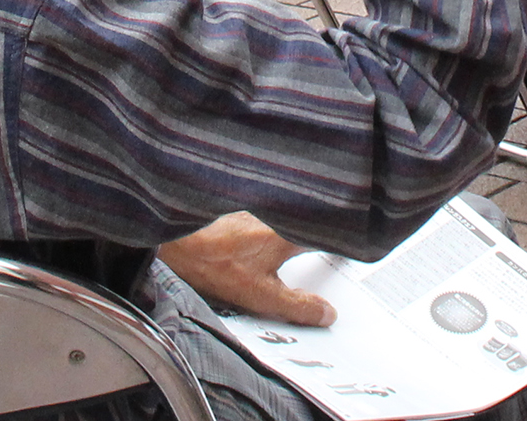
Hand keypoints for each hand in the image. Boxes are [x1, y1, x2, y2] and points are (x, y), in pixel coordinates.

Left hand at [157, 214, 335, 327]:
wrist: (176, 243)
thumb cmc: (213, 264)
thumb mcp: (261, 294)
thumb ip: (297, 305)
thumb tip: (325, 313)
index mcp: (285, 234)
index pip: (324, 231)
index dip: (339, 238)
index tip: (349, 247)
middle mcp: (272, 217)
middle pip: (304, 222)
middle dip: (316, 233)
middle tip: (327, 246)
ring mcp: (253, 212)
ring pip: (283, 218)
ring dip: (291, 229)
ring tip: (292, 249)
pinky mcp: (236, 214)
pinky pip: (264, 218)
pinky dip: (271, 228)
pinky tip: (259, 244)